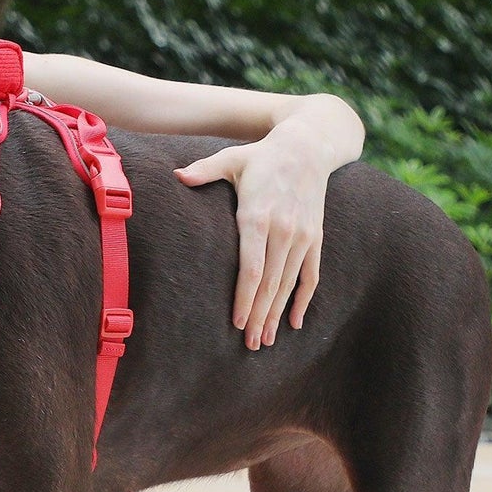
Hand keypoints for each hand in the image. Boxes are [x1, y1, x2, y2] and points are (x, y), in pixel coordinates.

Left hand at [174, 129, 330, 349]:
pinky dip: (303, 300)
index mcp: (258, 217)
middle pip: (269, 283)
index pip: (252, 267)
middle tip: (248, 344)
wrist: (309, 147)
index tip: (236, 322)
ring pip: (288, 284)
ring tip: (265, 340)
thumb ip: (204, 170)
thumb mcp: (232, 158)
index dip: (244, 297)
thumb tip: (176, 175)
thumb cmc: (262, 156)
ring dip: (277, 313)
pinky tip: (294, 322)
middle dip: (258, 315)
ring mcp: (302, 237)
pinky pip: (310, 275)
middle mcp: (283, 231)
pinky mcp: (315, 239)